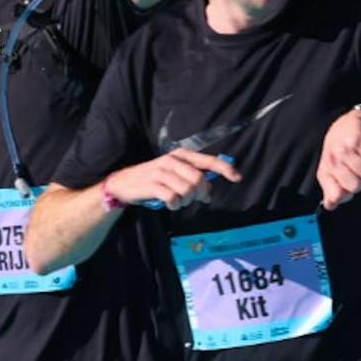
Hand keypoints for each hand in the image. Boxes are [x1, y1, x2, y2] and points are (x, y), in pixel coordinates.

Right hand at [104, 148, 240, 210]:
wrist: (123, 184)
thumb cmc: (153, 179)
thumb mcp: (173, 172)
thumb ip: (192, 177)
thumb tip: (208, 191)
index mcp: (180, 155)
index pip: (207, 160)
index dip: (225, 168)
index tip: (237, 177)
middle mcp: (171, 160)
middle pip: (199, 179)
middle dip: (201, 193)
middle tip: (195, 199)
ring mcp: (160, 171)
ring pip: (187, 189)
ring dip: (187, 201)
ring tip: (179, 201)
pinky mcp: (152, 184)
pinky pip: (173, 197)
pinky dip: (175, 204)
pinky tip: (171, 204)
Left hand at [317, 107, 360, 209]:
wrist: (351, 122)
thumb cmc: (342, 148)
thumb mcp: (333, 170)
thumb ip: (332, 189)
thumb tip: (330, 205)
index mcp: (325, 171)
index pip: (335, 196)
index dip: (347, 194)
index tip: (349, 188)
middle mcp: (332, 160)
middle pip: (356, 186)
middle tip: (358, 170)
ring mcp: (345, 149)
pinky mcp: (358, 140)